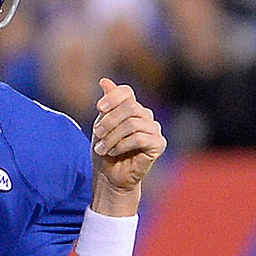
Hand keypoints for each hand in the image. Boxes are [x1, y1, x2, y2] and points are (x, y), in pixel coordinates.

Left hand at [90, 78, 165, 204]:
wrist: (110, 175)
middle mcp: (145, 115)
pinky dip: (122, 145)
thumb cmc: (105, 150)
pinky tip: (114, 152)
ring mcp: (154, 129)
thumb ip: (106, 105)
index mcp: (131, 107)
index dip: (112, 97)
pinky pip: (139, 138)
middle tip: (97, 134)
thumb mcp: (101, 125)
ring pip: (132, 123)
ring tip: (102, 148)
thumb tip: (104, 80)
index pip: (126, 92)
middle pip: (130, 106)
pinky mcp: (159, 144)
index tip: (99, 108)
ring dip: (112, 137)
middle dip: (109, 120)